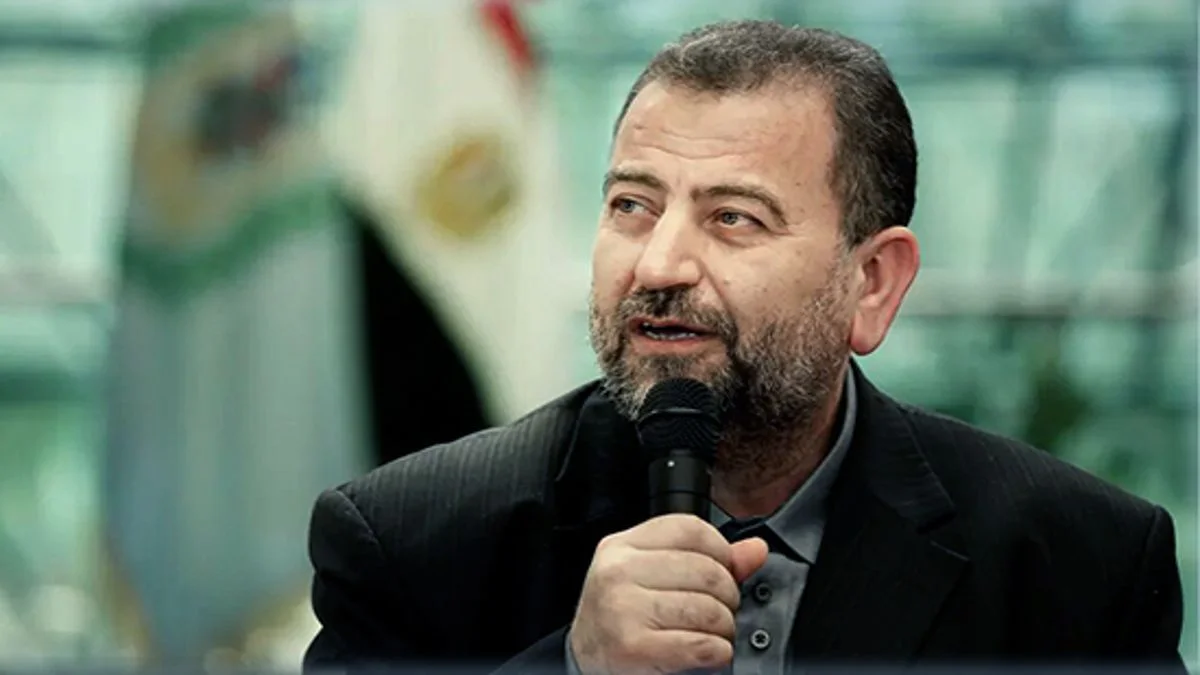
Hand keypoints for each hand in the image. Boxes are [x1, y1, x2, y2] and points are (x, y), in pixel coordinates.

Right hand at [568, 514, 768, 674]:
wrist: (586, 664)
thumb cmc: (620, 620)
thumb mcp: (651, 579)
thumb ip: (705, 560)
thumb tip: (755, 549)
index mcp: (621, 547)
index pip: (689, 529)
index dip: (720, 550)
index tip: (723, 571)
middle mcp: (618, 571)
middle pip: (706, 570)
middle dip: (727, 597)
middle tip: (720, 612)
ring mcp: (622, 608)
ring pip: (707, 610)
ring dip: (724, 629)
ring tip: (713, 635)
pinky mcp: (632, 647)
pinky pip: (700, 645)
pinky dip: (717, 653)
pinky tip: (708, 653)